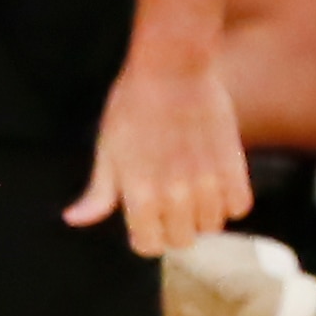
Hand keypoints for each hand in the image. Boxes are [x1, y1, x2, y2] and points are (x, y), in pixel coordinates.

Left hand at [70, 53, 248, 255]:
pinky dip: (231, 202)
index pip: (148, 246)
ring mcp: (208, 178)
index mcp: (140, 193)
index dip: (145, 238)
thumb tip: (74, 220)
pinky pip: (240, 205)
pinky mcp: (234, 162)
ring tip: (193, 195)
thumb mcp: (106, 150)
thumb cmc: (131, 108)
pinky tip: (217, 187)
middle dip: (174, 230)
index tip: (145, 223)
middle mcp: (176, 192)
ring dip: (203, 217)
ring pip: (213, 226)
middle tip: (170, 209)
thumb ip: (98, 191)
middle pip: (182, 241)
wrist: (173, 69)